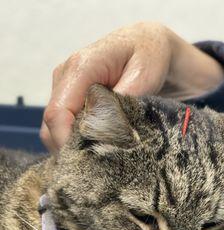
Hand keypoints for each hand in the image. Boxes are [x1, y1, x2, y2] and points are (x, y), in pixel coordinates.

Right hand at [41, 22, 223, 150]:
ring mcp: (65, 89)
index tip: (86, 164)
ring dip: (74, 148)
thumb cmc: (149, 55)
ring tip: (100, 161)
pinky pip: (64, 128)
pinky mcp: (70, 100)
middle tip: (98, 168)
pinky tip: (97, 150)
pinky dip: (77, 142)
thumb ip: (125, 99)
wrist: (147, 45)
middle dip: (71, 150)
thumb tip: (109, 126)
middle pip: (52, 126)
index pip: (58, 113)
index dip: (67, 142)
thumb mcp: (146, 73)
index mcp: (80, 68)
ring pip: (55, 130)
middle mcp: (65, 78)